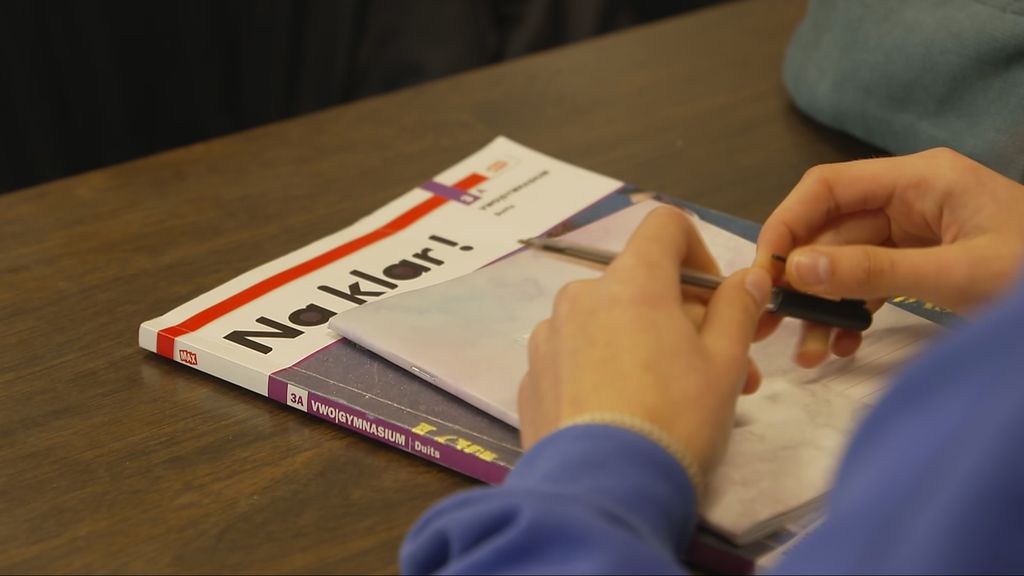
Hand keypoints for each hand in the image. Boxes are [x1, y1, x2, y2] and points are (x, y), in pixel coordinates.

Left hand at [518, 206, 772, 476]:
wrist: (603, 492)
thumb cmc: (675, 419)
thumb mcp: (725, 363)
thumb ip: (737, 309)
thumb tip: (748, 277)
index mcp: (631, 282)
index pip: (664, 226)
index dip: (698, 252)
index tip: (715, 299)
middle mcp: (581, 297)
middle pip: (638, 284)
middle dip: (682, 317)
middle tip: (720, 370)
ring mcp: (549, 338)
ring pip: (606, 322)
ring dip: (643, 345)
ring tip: (674, 400)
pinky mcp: (531, 378)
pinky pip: (575, 357)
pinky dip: (603, 371)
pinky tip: (623, 416)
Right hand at [756, 147, 1023, 366]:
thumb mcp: (956, 275)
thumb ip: (874, 271)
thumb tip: (799, 271)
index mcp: (921, 180)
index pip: (827, 187)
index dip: (787, 224)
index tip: (764, 272)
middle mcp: (912, 199)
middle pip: (832, 229)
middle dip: (801, 278)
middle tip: (772, 322)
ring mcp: (918, 232)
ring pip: (847, 262)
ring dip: (824, 305)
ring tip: (809, 352)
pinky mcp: (925, 263)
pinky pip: (872, 283)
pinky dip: (853, 312)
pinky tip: (843, 345)